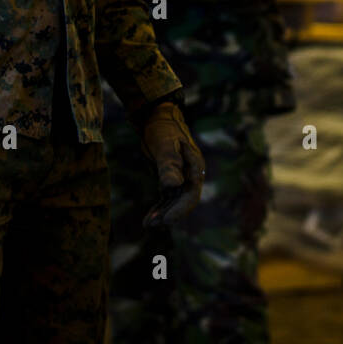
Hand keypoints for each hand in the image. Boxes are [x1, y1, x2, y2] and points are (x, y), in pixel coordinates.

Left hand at [138, 101, 205, 226]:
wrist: (158, 118)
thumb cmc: (163, 130)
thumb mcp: (165, 146)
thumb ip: (169, 166)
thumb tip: (173, 185)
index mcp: (195, 167)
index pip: (191, 195)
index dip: (179, 210)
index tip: (166, 220)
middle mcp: (191, 175)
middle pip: (184, 201)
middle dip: (170, 215)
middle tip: (153, 225)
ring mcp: (182, 178)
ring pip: (175, 202)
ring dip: (163, 214)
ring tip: (148, 224)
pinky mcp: (172, 180)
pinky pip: (168, 198)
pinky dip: (159, 208)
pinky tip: (149, 219)